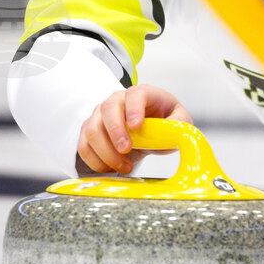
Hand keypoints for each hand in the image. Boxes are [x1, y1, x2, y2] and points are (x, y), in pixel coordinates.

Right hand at [77, 84, 192, 173]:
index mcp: (142, 94)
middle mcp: (118, 100)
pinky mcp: (90, 131)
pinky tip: (110, 169)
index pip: (135, 95)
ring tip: (125, 166)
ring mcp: (100, 114)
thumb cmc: (163, 122)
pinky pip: (84, 146)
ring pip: (92, 130)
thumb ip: (179, 125)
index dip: (134, 109)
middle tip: (127, 150)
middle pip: (108, 110)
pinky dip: (95, 161)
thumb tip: (177, 133)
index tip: (137, 126)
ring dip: (106, 152)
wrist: (148, 129)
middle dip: (115, 132)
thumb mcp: (179, 121)